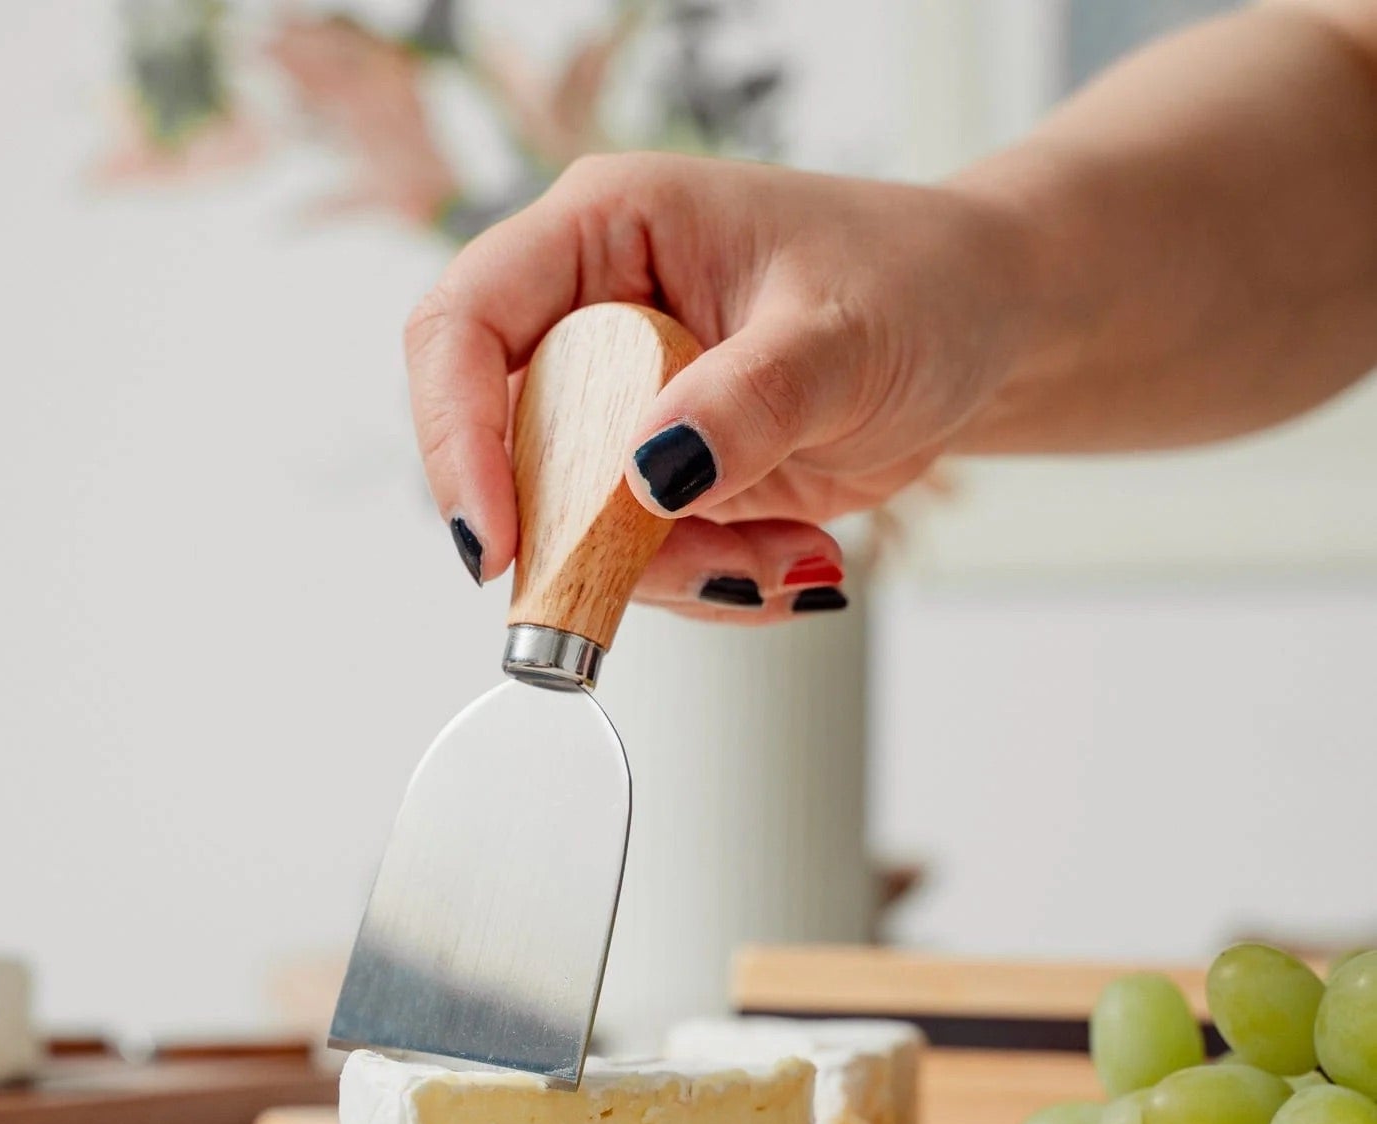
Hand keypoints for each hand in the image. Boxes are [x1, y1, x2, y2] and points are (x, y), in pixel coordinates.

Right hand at [405, 152, 1032, 621]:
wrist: (974, 334)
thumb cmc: (917, 285)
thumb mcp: (842, 334)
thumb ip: (747, 400)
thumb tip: (647, 475)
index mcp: (605, 232)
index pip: (465, 326)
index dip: (457, 437)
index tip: (499, 542)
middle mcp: (593, 321)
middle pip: (512, 453)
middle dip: (593, 538)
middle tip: (701, 564)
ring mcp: (623, 409)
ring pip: (575, 531)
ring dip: (674, 575)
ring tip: (792, 556)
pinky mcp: (659, 481)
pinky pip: (642, 563)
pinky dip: (713, 584)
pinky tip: (793, 557)